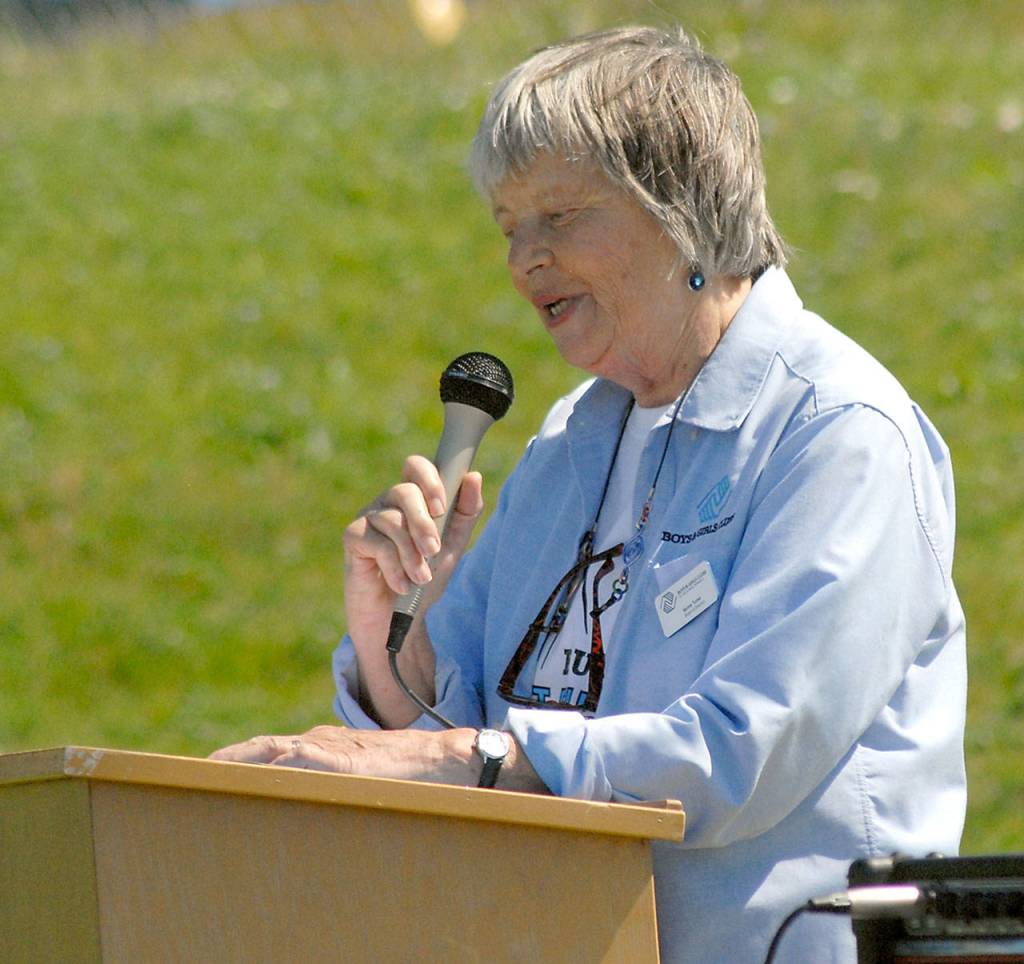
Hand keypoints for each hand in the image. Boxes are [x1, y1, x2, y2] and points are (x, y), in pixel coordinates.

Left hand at [209, 724, 476, 784]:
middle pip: (262, 747)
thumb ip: (336, 781)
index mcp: (323, 745)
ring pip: (274, 751)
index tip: (210, 775)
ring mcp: (333, 748)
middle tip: (193, 778)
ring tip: (209, 777)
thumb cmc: (411, 771)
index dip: (239, 761)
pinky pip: (303, 761)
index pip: (270, 749)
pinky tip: (259, 776)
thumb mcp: (364, 777)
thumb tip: (308, 800)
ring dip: (241, 763)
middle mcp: (321, 741)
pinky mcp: (346, 762)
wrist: (445, 758)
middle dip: (227, 761)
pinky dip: (277, 767)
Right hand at [341, 456, 483, 724]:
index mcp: (412, 499)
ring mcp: (367, 518)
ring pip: (392, 521)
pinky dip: (396, 568)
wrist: (398, 621)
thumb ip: (464, 513)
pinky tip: (401, 584)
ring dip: (412, 555)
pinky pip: (378, 544)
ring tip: (421, 578)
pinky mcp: (353, 538)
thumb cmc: (424, 578)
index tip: (441, 506)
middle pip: (404, 491)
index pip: (415, 466)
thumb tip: (473, 476)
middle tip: (433, 551)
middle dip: (424, 523)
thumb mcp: (451, 546)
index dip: (429, 479)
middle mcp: (387, 502)